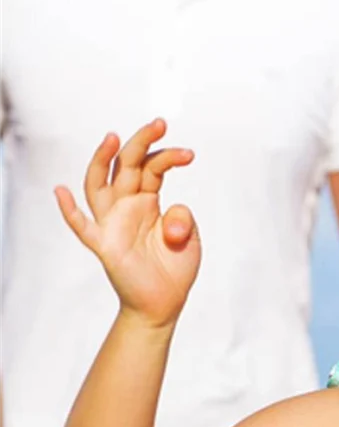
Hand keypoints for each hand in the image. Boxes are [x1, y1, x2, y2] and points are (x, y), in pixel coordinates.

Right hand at [54, 119, 198, 326]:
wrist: (164, 303)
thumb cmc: (174, 267)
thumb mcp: (190, 238)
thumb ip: (184, 219)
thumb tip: (168, 217)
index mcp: (147, 200)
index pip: (151, 167)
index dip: (167, 156)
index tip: (189, 153)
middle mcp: (126, 205)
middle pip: (126, 165)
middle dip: (140, 142)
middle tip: (160, 123)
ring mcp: (112, 223)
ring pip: (99, 185)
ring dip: (102, 160)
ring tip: (112, 138)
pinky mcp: (104, 245)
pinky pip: (82, 226)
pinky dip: (70, 210)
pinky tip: (61, 192)